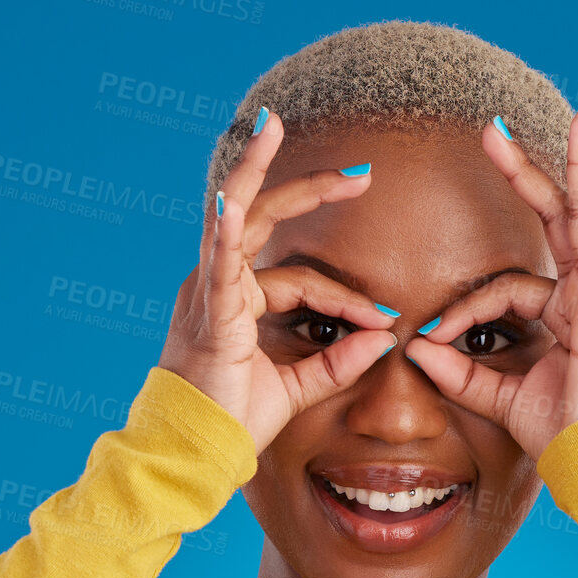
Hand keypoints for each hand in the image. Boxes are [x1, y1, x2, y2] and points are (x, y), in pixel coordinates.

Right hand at [158, 110, 399, 455]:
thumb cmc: (231, 422)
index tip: (383, 319)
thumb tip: (383, 340)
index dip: (344, 299)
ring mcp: (208, 291)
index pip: (300, 281)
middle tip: (360, 172)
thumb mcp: (294, 389)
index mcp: (235, 302)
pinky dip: (227, 225)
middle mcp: (217, 285)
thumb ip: (336, 364)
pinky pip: (218, 258)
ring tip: (272, 125)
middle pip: (265, 220)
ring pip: (235, 215)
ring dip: (256, 169)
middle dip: (310, 190)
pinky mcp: (208, 309)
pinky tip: (236, 196)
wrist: (194, 451)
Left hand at [404, 108, 577, 461]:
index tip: (432, 337)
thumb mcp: (501, 397)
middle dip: (526, 173)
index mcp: (562, 310)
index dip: (464, 310)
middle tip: (493, 129)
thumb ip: (460, 373)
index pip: (503, 289)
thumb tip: (416, 350)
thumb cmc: (564, 431)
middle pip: (554, 220)